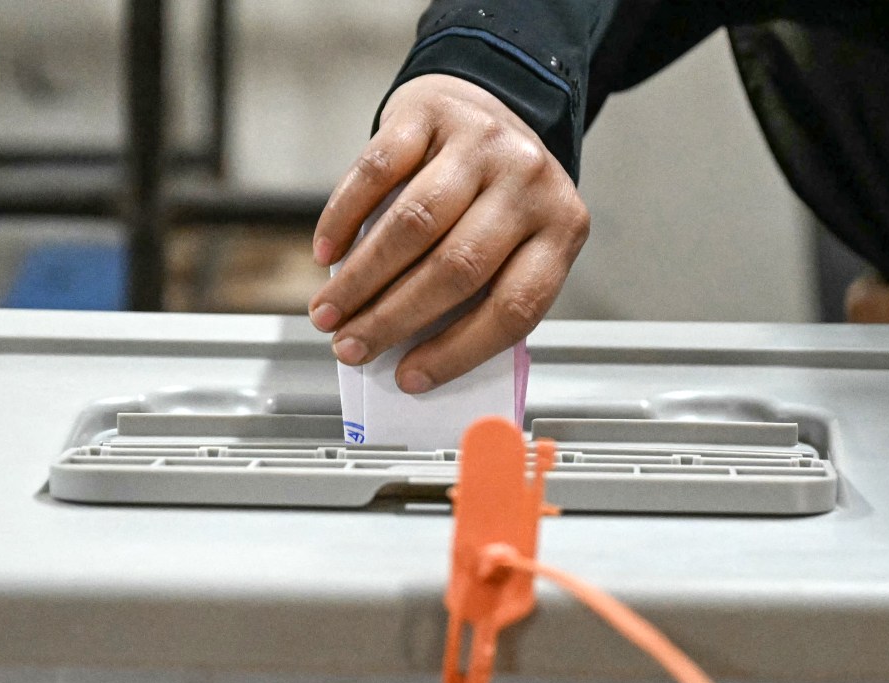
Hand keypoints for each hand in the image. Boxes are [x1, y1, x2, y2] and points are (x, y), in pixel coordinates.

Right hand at [309, 75, 589, 392]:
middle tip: (351, 347)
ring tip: (329, 313)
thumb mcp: (513, 243)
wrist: (488, 99)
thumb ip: (479, 293)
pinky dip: (344, 218)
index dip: (457, 352)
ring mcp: (481, 142)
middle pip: (456, 269)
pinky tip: (327, 253)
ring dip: (361, 279)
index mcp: (561, 230)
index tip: (409, 378)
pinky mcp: (433, 112)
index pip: (513, 308)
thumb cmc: (494, 195)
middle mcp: (528, 182)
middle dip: (392, 319)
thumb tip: (408, 353)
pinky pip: (378, 171)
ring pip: (414, 225)